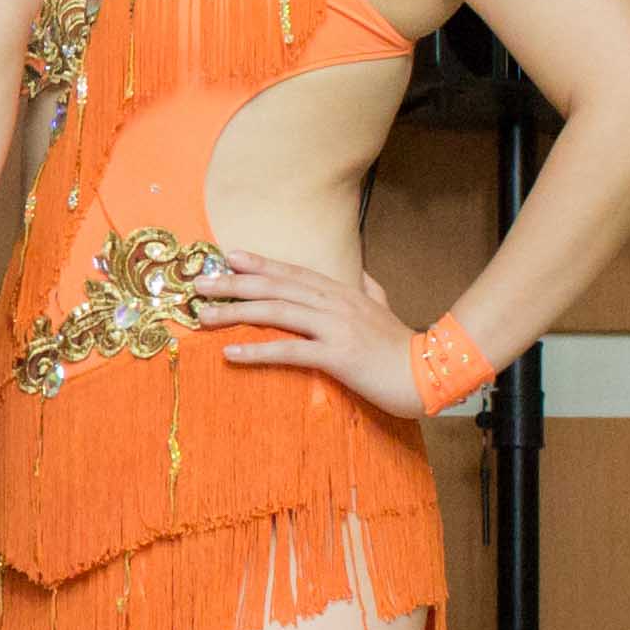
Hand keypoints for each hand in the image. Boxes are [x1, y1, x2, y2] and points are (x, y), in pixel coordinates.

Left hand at [197, 253, 432, 414]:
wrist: (430, 372)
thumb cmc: (401, 345)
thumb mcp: (385, 309)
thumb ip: (369, 289)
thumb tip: (362, 276)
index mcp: (342, 292)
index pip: (292, 272)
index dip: (259, 263)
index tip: (227, 257)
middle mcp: (335, 303)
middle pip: (276, 286)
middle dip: (234, 283)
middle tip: (199, 284)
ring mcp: (336, 327)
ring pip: (277, 312)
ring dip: (236, 312)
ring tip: (205, 317)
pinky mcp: (338, 355)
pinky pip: (290, 351)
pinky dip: (258, 350)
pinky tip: (232, 352)